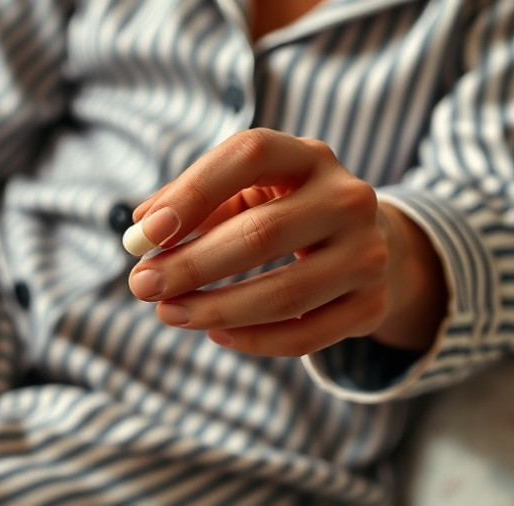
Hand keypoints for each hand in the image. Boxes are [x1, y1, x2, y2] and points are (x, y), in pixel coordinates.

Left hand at [127, 129, 445, 355]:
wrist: (368, 245)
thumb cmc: (284, 212)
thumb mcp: (245, 192)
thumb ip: (192, 204)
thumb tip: (139, 232)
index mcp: (309, 156)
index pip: (249, 156)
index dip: (192, 193)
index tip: (144, 234)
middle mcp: (348, 198)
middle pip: (262, 233)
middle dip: (192, 265)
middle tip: (141, 285)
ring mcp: (368, 253)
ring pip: (285, 293)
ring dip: (216, 309)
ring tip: (167, 313)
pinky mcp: (373, 304)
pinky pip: (307, 336)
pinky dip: (254, 341)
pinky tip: (216, 335)